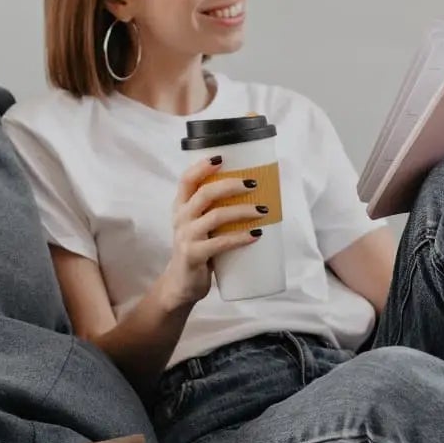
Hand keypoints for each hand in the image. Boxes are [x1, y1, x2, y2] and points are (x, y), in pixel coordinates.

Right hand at [154, 156, 261, 308]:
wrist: (181, 285)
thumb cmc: (198, 250)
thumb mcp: (200, 226)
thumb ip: (215, 210)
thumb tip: (255, 194)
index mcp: (181, 207)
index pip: (186, 180)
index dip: (202, 166)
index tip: (222, 157)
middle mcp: (181, 218)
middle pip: (203, 193)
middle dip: (230, 185)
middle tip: (253, 184)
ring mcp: (186, 237)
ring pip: (215, 216)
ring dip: (242, 211)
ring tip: (263, 210)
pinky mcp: (193, 256)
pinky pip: (220, 243)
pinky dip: (240, 238)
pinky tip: (256, 235)